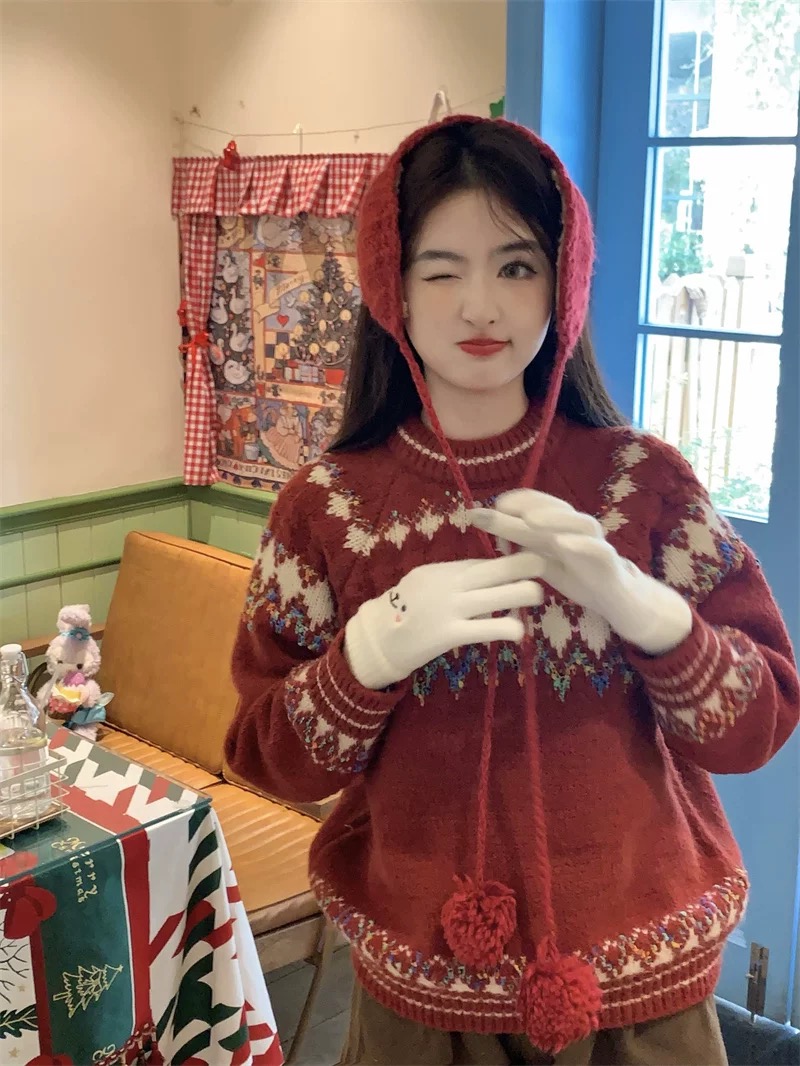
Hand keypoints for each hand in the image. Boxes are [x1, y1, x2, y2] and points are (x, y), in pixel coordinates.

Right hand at [345, 555, 544, 689]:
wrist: (377, 639)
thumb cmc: (406, 611)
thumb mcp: (427, 582)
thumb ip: (454, 576)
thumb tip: (486, 570)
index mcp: (447, 569)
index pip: (488, 559)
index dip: (514, 557)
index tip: (534, 556)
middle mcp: (452, 583)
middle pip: (502, 568)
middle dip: (530, 565)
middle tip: (548, 566)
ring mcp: (452, 607)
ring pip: (504, 595)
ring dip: (526, 595)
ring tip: (537, 599)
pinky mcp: (451, 633)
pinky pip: (491, 628)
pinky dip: (511, 629)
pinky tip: (519, 632)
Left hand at [468, 490, 691, 655]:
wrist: (614, 598)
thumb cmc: (575, 573)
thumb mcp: (540, 558)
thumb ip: (517, 540)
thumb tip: (484, 521)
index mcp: (559, 527)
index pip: (538, 505)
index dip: (514, 502)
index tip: (486, 507)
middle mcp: (576, 529)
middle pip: (555, 508)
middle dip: (527, 504)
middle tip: (501, 505)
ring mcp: (594, 543)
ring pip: (579, 522)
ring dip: (554, 518)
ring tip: (530, 520)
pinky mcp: (608, 562)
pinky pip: (598, 549)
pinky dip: (581, 544)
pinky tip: (563, 543)